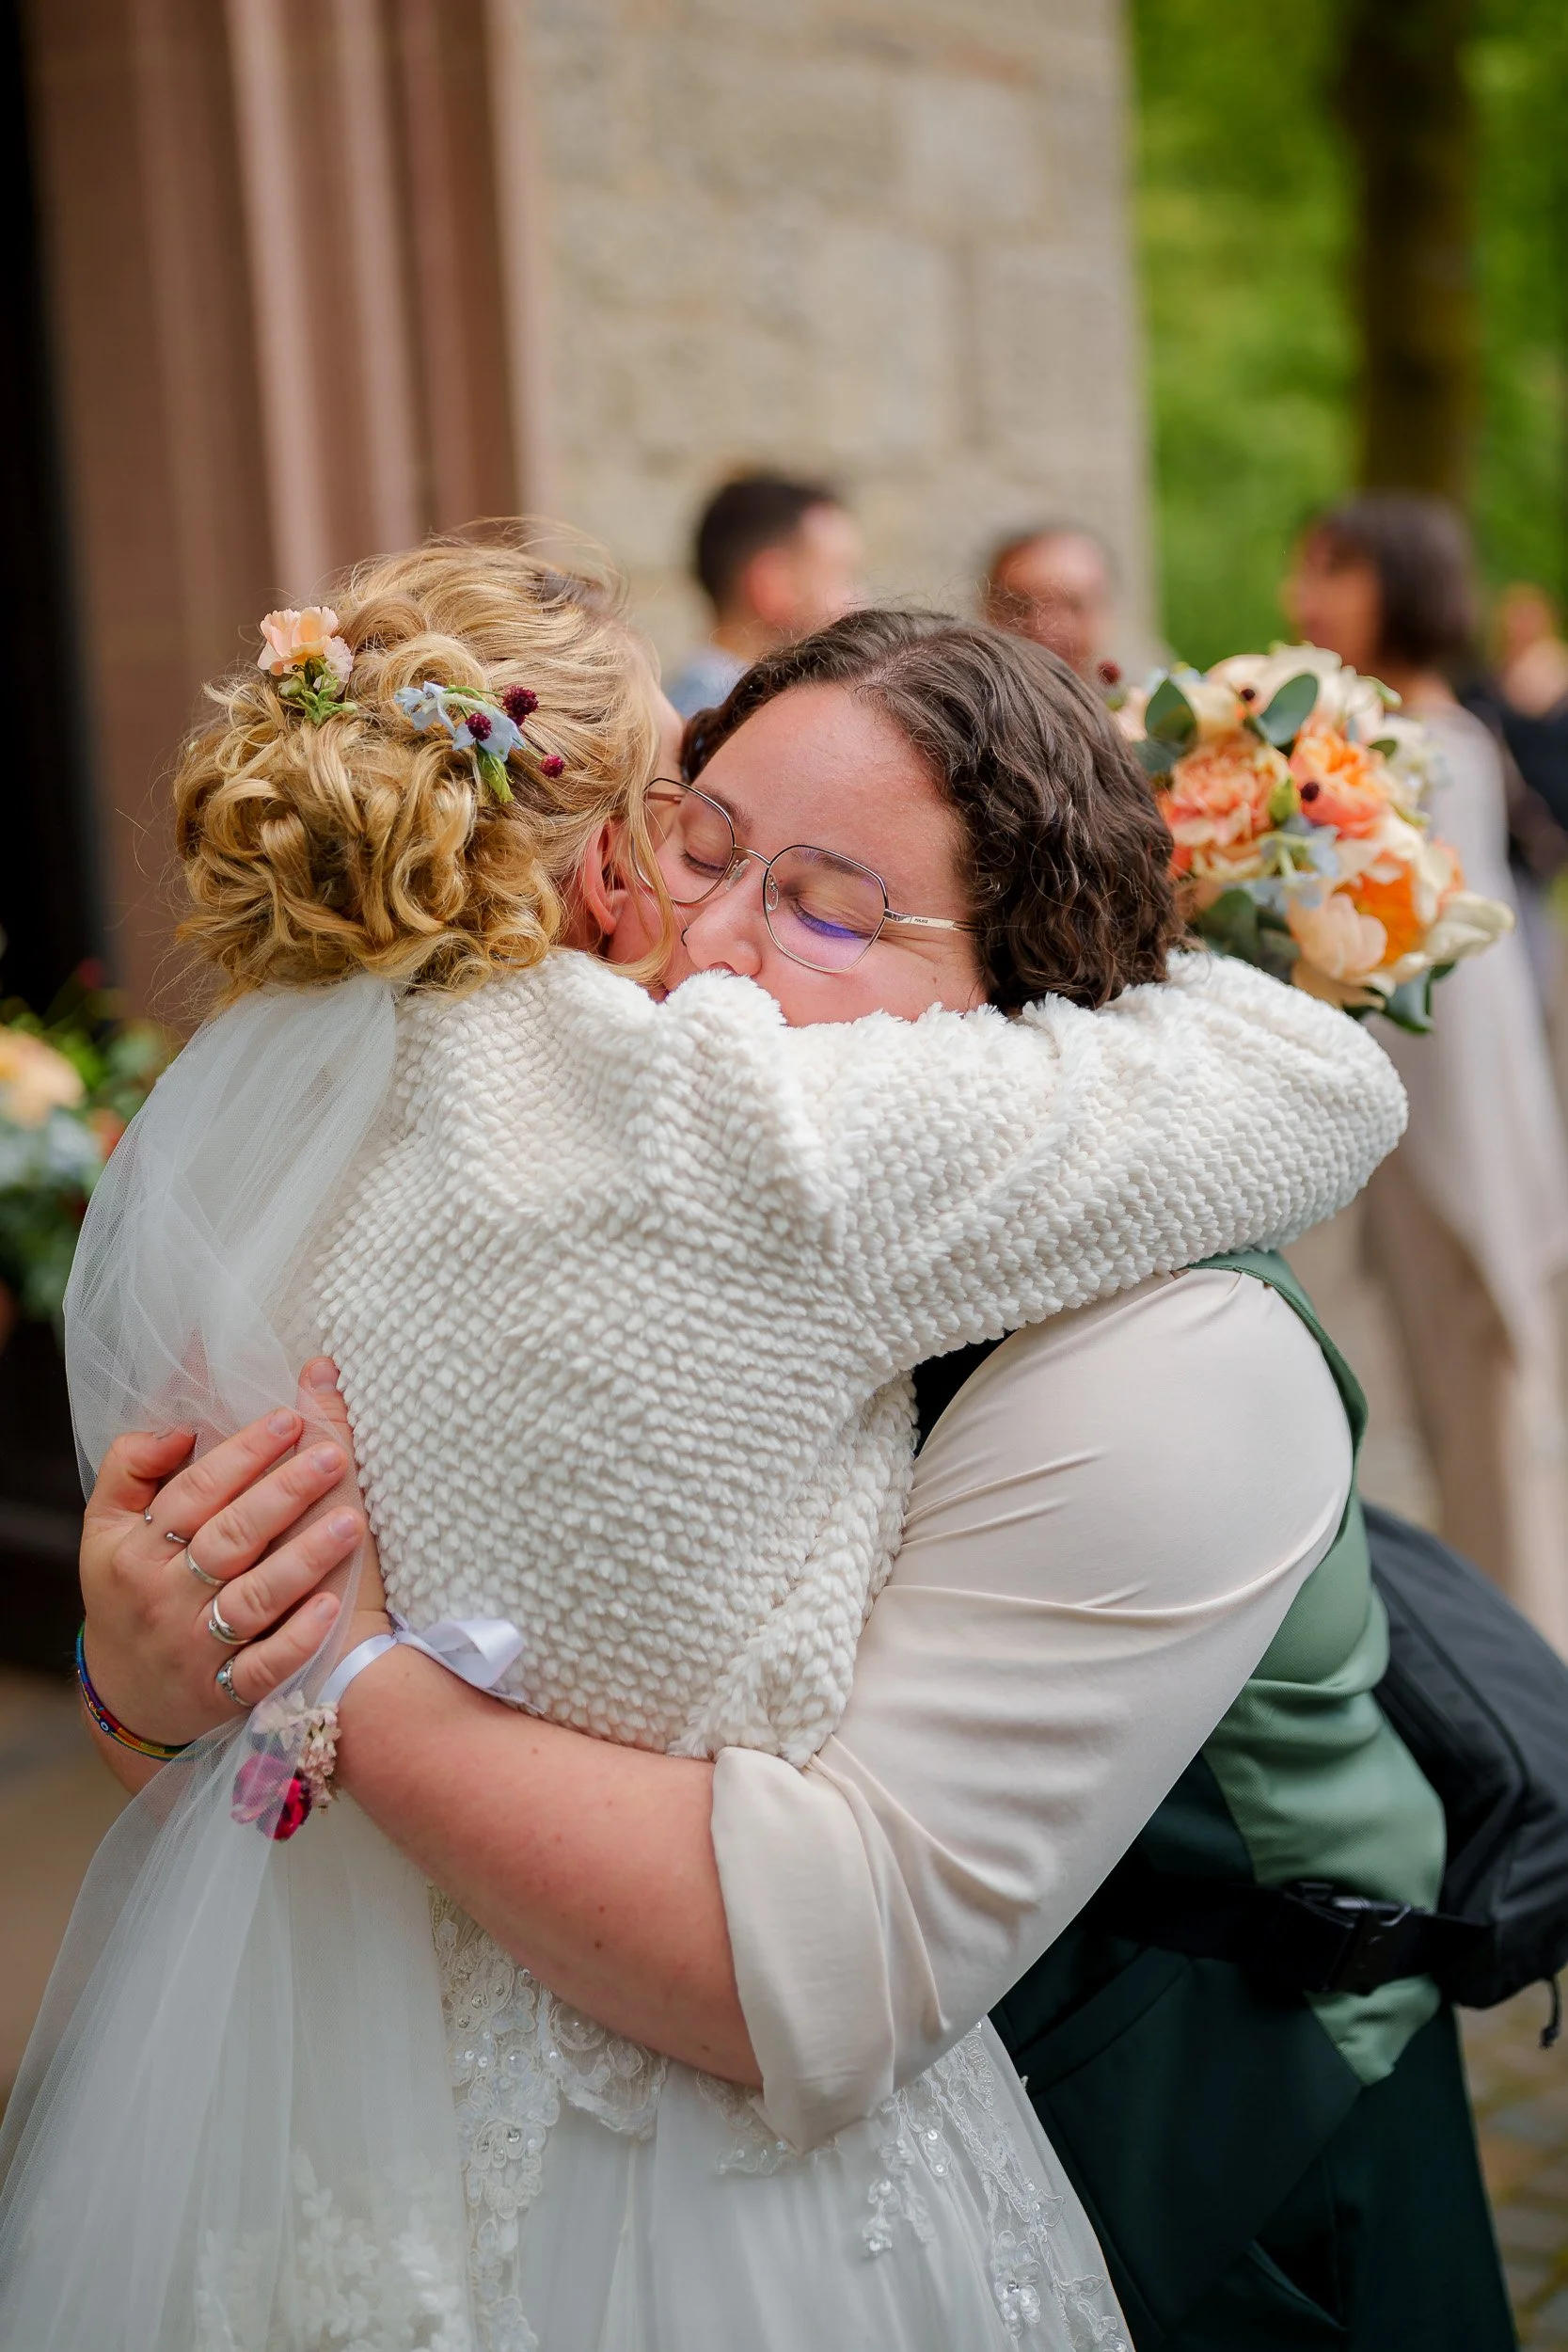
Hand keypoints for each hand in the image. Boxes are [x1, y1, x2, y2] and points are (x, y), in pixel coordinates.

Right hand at [79, 1359, 372, 1748]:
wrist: (124, 1698)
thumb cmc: (127, 1590)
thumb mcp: (105, 1528)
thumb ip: (130, 1467)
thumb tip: (180, 1428)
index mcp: (137, 1550)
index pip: (196, 1492)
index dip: (242, 1453)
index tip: (290, 1418)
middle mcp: (165, 1597)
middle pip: (231, 1537)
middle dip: (284, 1493)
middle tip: (333, 1454)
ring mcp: (195, 1646)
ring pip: (254, 1598)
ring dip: (304, 1559)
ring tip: (352, 1520)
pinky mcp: (223, 1690)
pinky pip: (263, 1666)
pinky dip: (296, 1639)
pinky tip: (331, 1606)